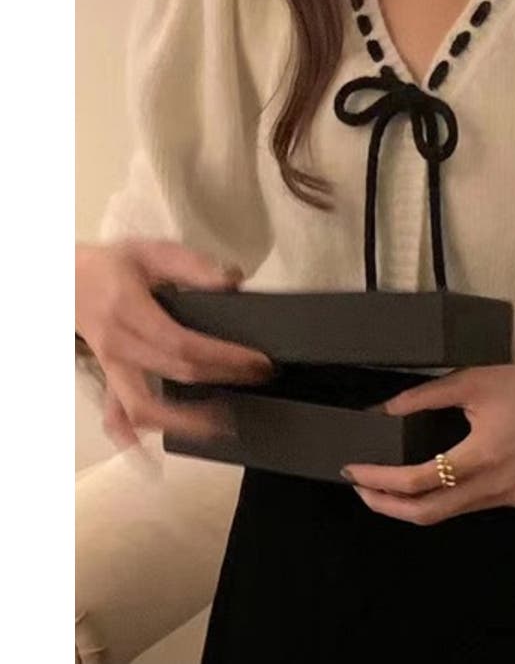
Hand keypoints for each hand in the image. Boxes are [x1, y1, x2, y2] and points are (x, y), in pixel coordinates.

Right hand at [75, 239, 272, 448]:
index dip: (222, 357)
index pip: (182, 343)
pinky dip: (130, 437)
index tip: (256, 361)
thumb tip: (231, 281)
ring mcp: (112, 366)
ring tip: (221, 425)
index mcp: (130, 312)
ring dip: (182, 422)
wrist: (61, 279)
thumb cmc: (111, 265)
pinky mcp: (110, 377)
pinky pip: (114, 413)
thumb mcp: (150, 252)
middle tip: (259, 377)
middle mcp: (119, 344)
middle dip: (222, 378)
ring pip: (141, 406)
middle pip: (174, 373)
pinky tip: (148, 457)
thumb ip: (191, 265)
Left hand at [340, 360, 514, 525]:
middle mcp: (494, 485)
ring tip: (382, 486)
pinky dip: (438, 500)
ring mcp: (506, 496)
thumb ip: (424, 396)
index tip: (352, 469)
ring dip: (410, 505)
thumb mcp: (472, 381)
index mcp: (482, 455)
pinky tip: (422, 483)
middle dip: (385, 505)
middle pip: (427, 513)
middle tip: (358, 488)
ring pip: (447, 514)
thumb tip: (385, 409)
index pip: (418, 480)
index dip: (379, 478)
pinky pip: (466, 506)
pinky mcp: (514, 497)